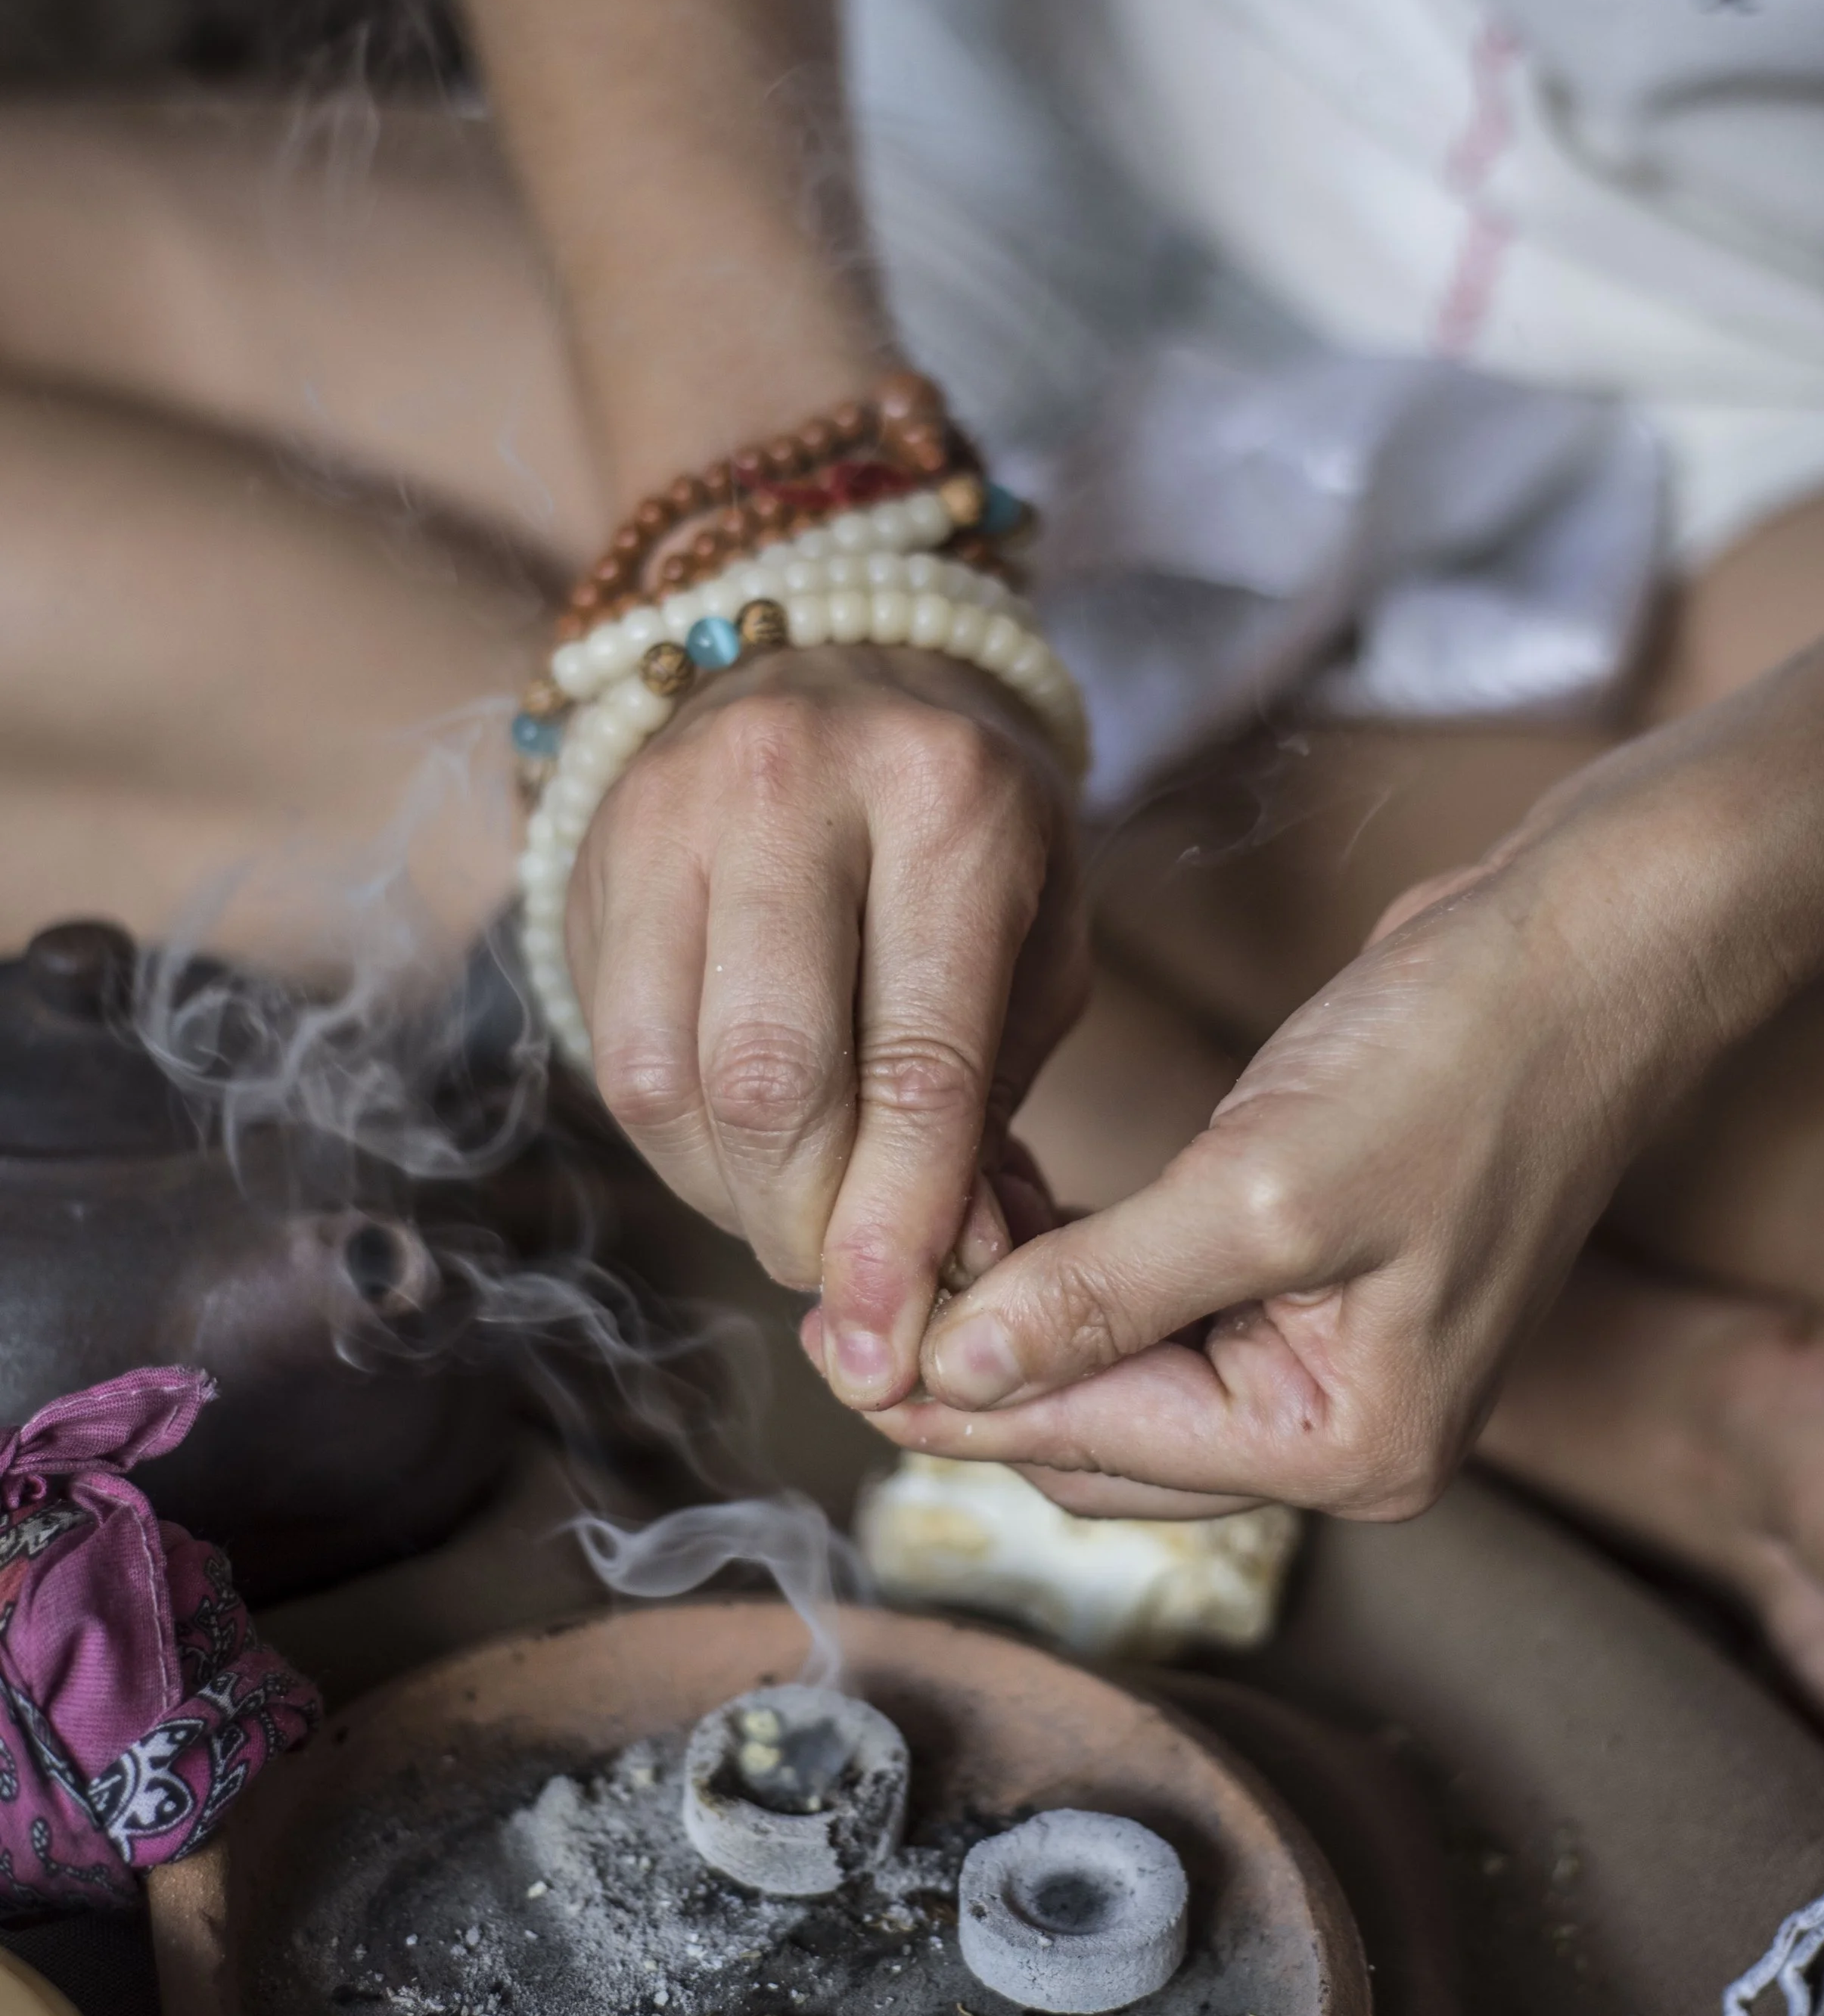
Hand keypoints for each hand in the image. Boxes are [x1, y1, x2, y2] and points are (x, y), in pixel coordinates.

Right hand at [563, 643, 1085, 1405]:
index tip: (898, 1346)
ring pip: (669, 1080)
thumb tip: (948, 1278)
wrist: (840, 669)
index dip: (902, 1226)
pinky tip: (738, 1158)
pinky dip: (680, 1148)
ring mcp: (673, 812)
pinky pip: (615, 1054)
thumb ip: (996, 1103)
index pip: (915, 1062)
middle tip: (848, 1290)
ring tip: (797, 1220)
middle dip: (808, 1225)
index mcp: (946, 802)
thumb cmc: (967, 833)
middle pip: (770, 1080)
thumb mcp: (1037, 940)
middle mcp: (794, 788)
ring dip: (733, 1199)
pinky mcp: (593, 854)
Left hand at [876, 829, 1708, 1519]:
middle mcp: (1340, 1426)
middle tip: (856, 1277)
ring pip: (1114, 1363)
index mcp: (1348, 1444)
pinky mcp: (1308, 1271)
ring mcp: (1326, 1350)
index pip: (1098, 1445)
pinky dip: (1075, 1255)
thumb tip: (953, 1369)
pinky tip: (1004, 1195)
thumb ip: (1101, 1293)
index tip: (834, 1344)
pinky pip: (1154, 1297)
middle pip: (1098, 1426)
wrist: (1583, 949)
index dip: (957, 1393)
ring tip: (915, 1219)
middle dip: (975, 1353)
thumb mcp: (1265, 1189)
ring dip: (1015, 1298)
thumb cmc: (1461, 1059)